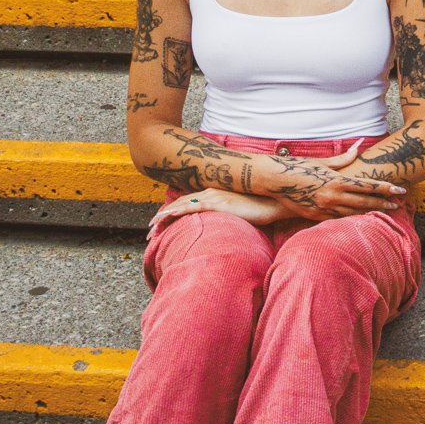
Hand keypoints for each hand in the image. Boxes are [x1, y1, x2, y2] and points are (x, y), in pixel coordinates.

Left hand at [147, 187, 285, 238]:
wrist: (275, 201)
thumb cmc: (262, 208)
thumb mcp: (240, 214)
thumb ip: (228, 217)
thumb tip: (222, 230)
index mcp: (214, 194)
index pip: (187, 203)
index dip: (171, 213)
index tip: (159, 225)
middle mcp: (210, 192)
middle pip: (179, 204)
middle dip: (162, 217)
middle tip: (148, 231)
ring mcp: (213, 196)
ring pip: (181, 205)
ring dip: (164, 216)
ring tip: (151, 228)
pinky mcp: (218, 203)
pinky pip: (193, 207)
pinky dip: (178, 211)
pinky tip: (167, 217)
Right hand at [272, 142, 408, 221]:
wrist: (274, 181)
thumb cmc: (298, 167)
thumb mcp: (322, 162)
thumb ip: (343, 158)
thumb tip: (359, 146)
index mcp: (337, 181)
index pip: (368, 186)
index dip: (386, 188)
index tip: (400, 190)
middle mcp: (333, 197)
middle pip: (365, 202)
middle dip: (383, 203)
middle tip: (398, 204)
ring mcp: (324, 209)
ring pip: (353, 213)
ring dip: (370, 212)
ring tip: (384, 211)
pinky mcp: (315, 216)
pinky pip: (338, 218)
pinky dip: (351, 218)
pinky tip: (360, 217)